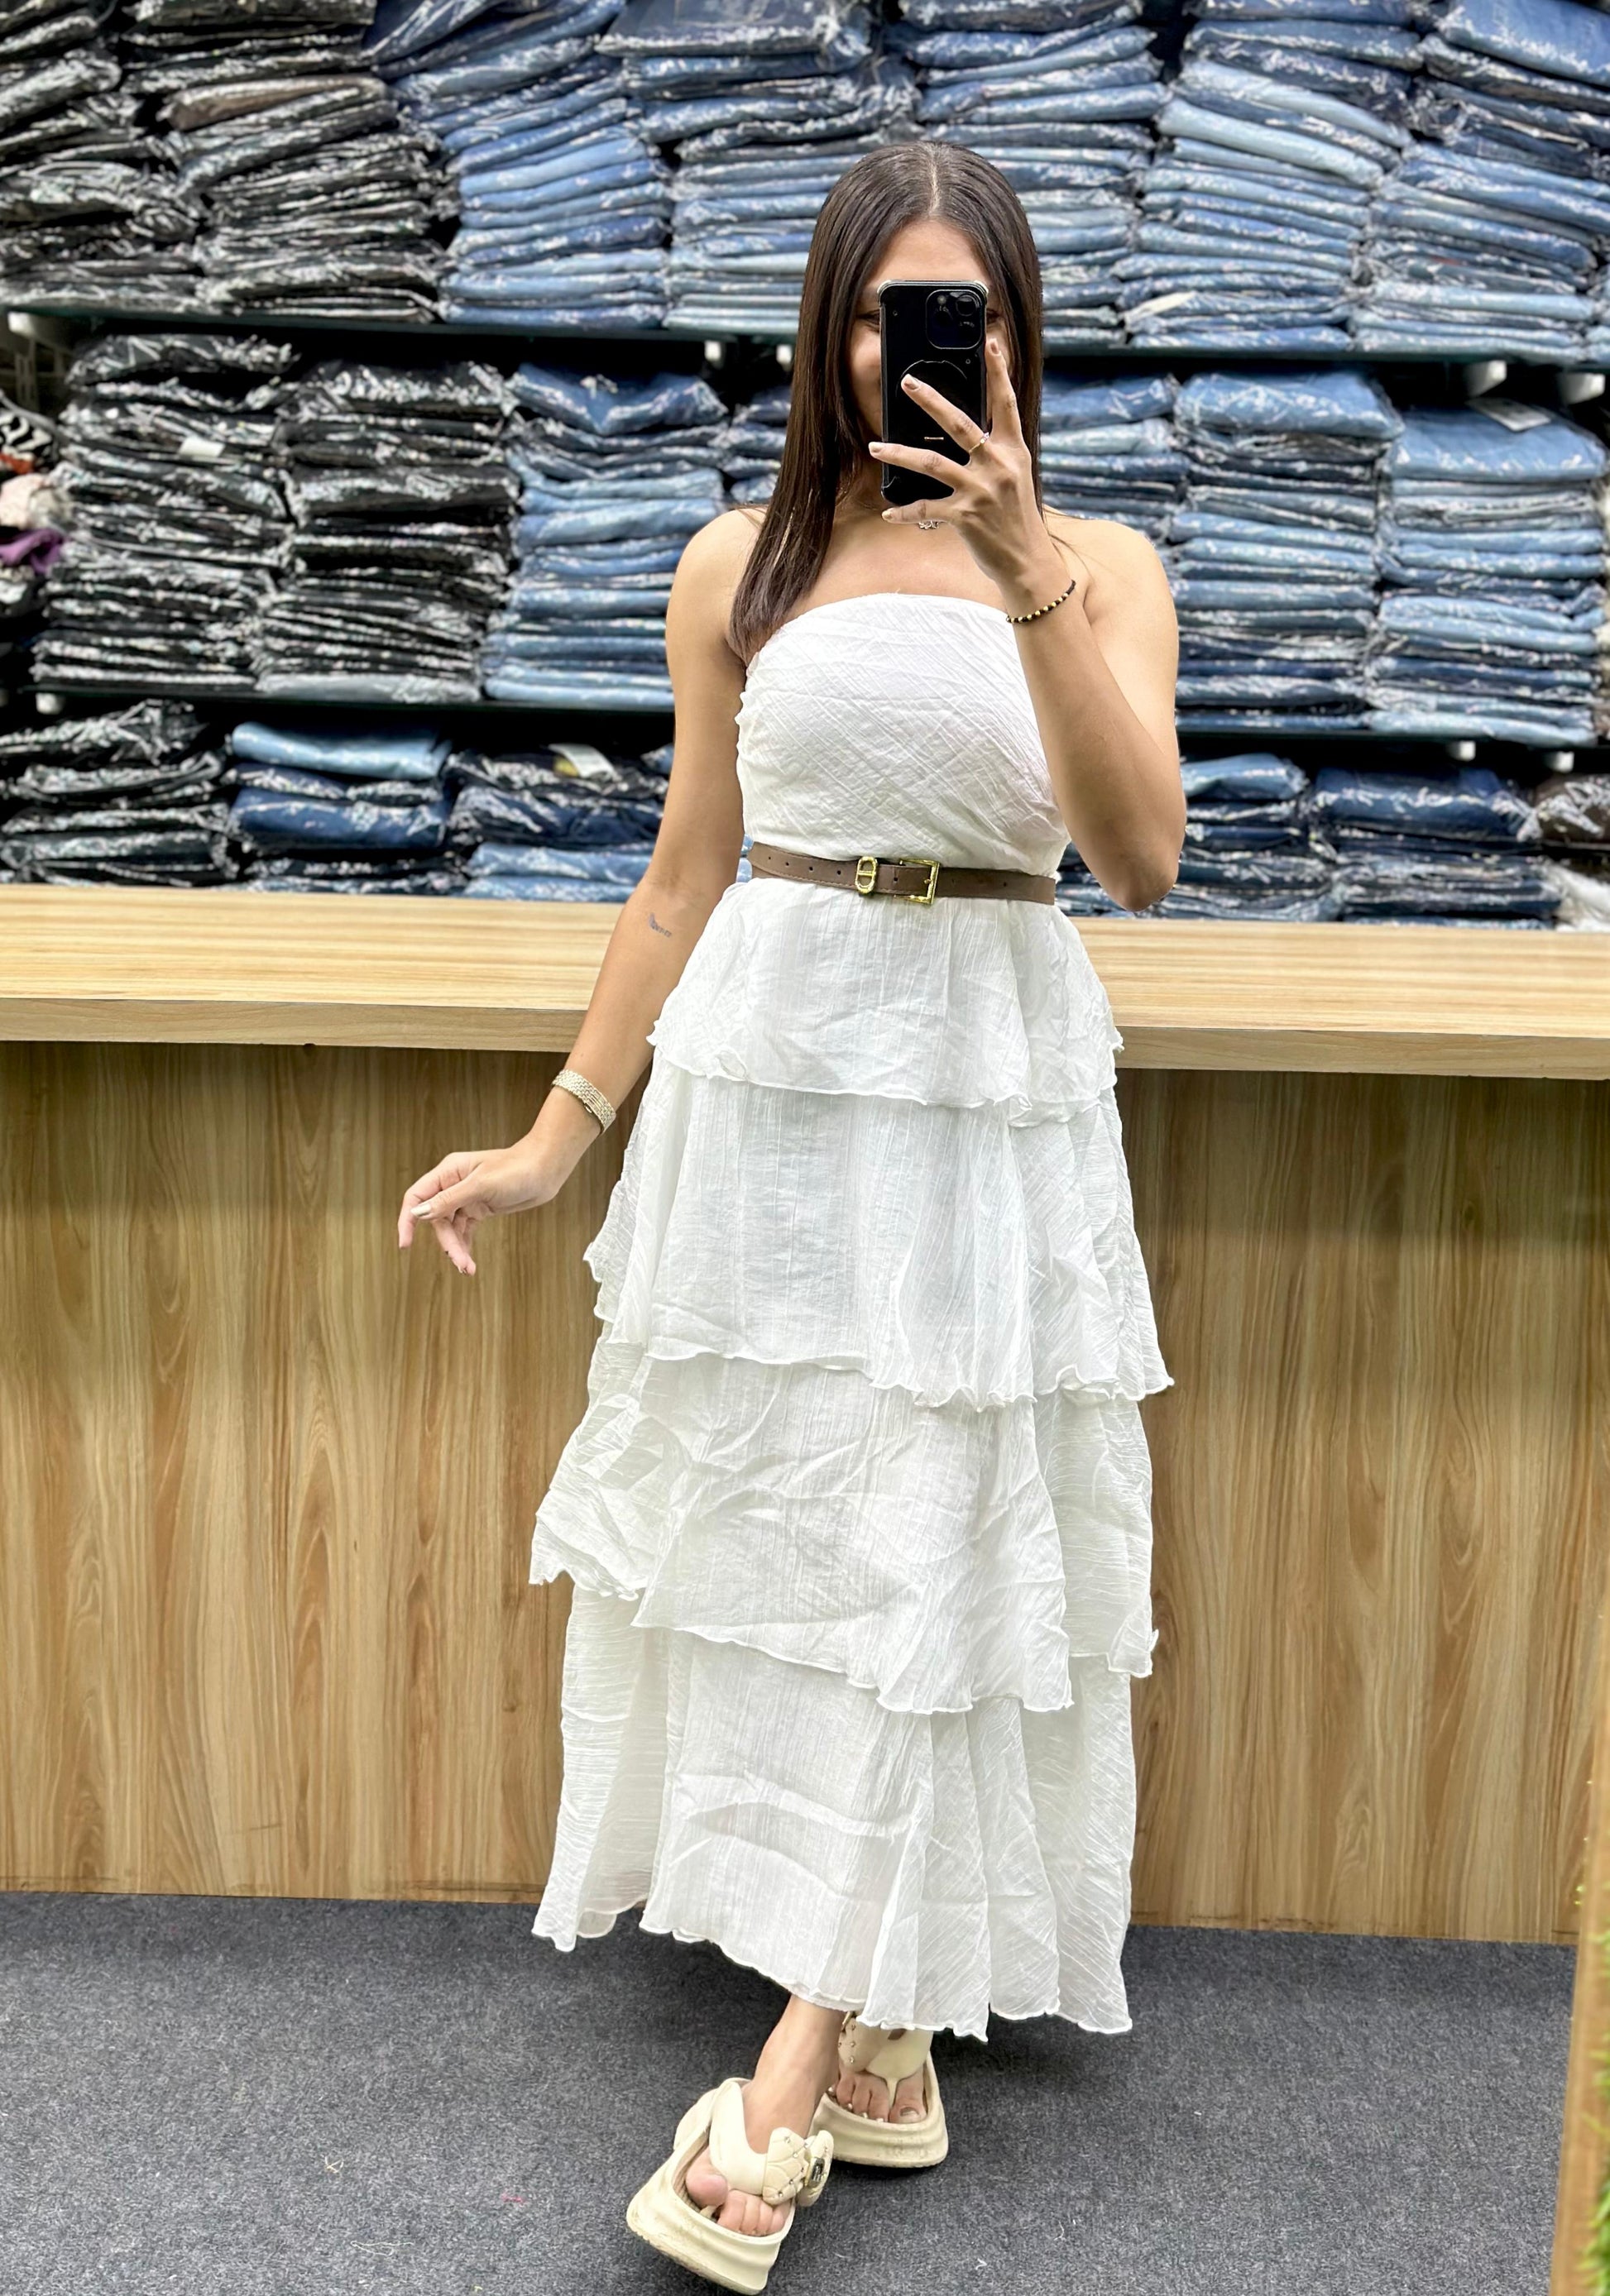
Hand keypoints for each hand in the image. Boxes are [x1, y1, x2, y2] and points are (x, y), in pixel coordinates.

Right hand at [397, 1139, 563, 1275]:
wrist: (546, 1170)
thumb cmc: (516, 1169)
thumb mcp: (481, 1185)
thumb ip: (450, 1200)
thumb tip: (421, 1214)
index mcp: (448, 1172)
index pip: (416, 1196)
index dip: (407, 1220)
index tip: (405, 1244)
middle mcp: (453, 1184)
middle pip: (436, 1220)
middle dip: (447, 1243)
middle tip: (460, 1264)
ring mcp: (466, 1198)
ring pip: (451, 1228)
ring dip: (457, 1248)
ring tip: (468, 1269)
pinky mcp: (479, 1208)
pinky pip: (464, 1231)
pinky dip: (464, 1245)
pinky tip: (468, 1261)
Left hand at [870, 335, 1091, 616]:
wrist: (1028, 562)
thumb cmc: (1016, 519)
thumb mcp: (1014, 478)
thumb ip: (996, 453)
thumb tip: (969, 433)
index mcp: (1013, 451)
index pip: (1006, 404)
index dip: (999, 372)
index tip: (990, 343)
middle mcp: (998, 466)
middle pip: (960, 424)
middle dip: (931, 400)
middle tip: (908, 382)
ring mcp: (981, 490)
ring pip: (933, 463)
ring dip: (899, 453)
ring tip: (875, 445)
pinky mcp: (966, 516)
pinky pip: (927, 508)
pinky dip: (905, 511)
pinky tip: (888, 512)